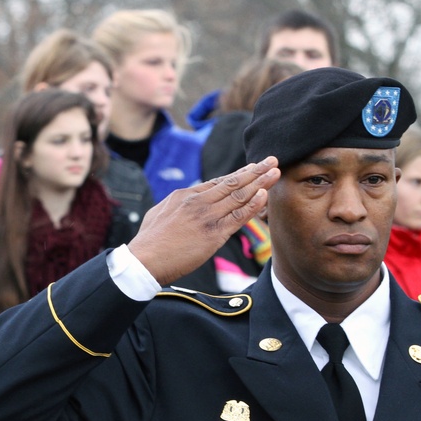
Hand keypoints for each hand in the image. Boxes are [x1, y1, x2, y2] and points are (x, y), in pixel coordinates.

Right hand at [129, 157, 279, 285]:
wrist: (144, 260)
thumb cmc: (149, 242)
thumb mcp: (160, 212)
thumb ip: (176, 205)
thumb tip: (183, 201)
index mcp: (186, 195)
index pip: (218, 182)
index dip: (239, 174)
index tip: (253, 167)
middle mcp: (198, 202)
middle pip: (233, 183)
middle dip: (255, 171)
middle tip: (272, 160)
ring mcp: (207, 217)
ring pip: (239, 196)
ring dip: (260, 183)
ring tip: (275, 172)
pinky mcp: (213, 235)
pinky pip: (238, 217)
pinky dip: (253, 205)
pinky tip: (265, 194)